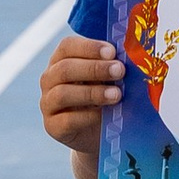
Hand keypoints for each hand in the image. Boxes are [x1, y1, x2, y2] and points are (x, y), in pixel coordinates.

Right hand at [39, 32, 123, 152]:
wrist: (101, 132)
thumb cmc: (105, 96)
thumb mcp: (108, 77)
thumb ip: (112, 66)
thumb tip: (130, 56)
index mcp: (61, 60)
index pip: (67, 46)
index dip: (89, 47)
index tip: (112, 52)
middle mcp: (49, 79)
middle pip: (65, 69)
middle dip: (94, 69)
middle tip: (119, 71)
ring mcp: (48, 103)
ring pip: (63, 94)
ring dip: (92, 92)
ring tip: (116, 95)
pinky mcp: (53, 126)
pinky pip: (67, 120)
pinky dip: (88, 116)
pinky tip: (104, 115)